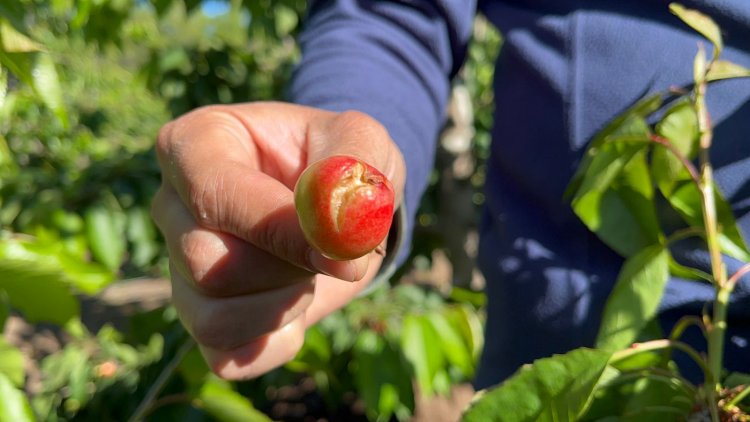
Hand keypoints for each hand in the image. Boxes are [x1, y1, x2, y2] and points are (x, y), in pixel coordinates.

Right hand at [151, 102, 405, 378]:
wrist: (336, 205)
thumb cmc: (339, 164)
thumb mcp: (361, 144)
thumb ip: (352, 176)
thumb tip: (340, 229)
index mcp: (196, 145)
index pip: (212, 193)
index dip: (278, 229)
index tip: (340, 250)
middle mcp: (173, 206)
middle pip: (208, 264)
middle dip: (288, 268)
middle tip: (328, 248)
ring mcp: (178, 267)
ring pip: (212, 318)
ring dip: (285, 305)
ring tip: (310, 270)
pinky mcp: (199, 318)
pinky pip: (226, 357)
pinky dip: (279, 341)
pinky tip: (299, 304)